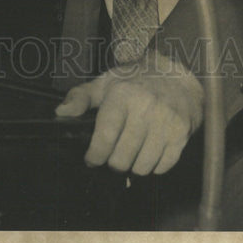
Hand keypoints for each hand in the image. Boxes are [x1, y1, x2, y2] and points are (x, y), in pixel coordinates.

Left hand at [55, 51, 203, 175]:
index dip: (94, 156)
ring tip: (132, 152)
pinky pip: (162, 167)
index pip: (104, 140)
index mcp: (123, 95)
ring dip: (133, 166)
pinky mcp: (181, 134)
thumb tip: (60, 113)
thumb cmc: (136, 80)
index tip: (93, 158)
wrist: (177, 75)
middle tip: (114, 154)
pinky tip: (150, 150)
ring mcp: (166, 122)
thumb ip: (80, 97)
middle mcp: (145, 108)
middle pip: (121, 160)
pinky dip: (153, 165)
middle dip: (113, 162)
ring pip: (142, 167)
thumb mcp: (106, 82)